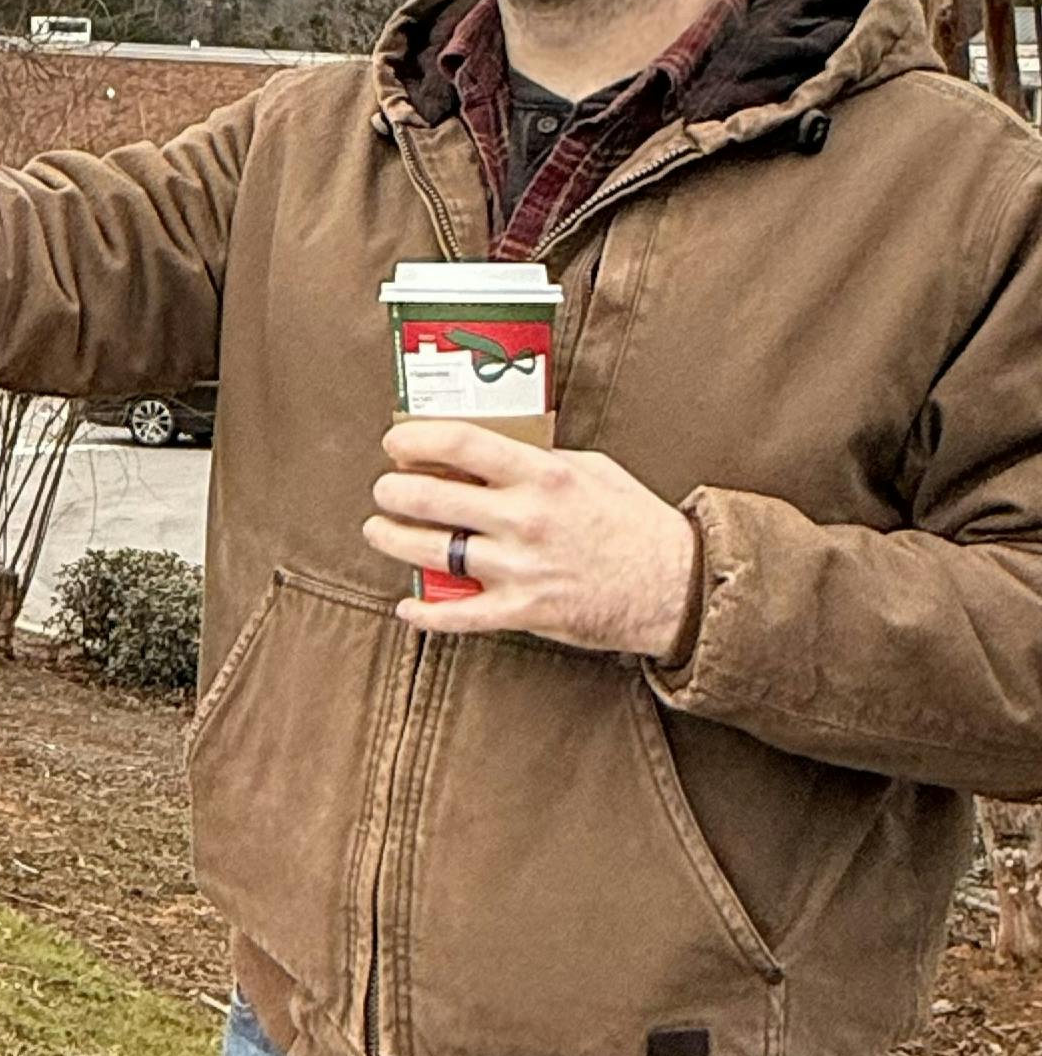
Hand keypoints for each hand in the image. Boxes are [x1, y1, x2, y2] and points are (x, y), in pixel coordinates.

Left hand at [364, 421, 700, 657]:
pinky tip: (407, 606)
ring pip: (432, 552)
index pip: (461, 444)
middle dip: (392, 491)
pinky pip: (459, 616)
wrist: (676, 585)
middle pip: (431, 498)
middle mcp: (525, 518)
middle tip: (384, 489)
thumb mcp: (592, 469)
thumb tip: (486, 449)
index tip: (395, 441)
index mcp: (542, 475)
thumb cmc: (634, 522)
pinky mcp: (524, 610)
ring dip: (392, 540)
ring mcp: (521, 567)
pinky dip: (425, 613)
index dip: (415, 439)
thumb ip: (538, 458)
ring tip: (379, 531)